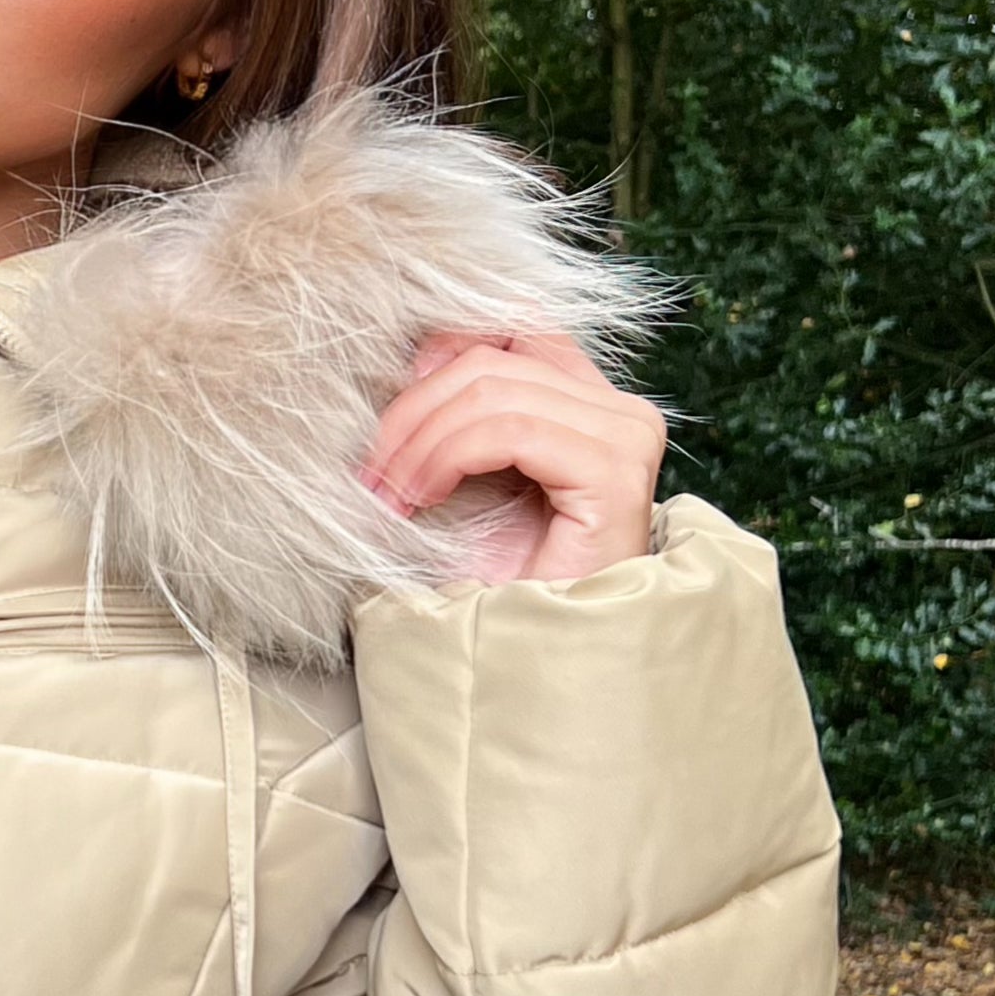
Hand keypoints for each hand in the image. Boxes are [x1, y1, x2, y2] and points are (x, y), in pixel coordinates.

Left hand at [359, 325, 665, 585]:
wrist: (528, 668)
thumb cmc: (494, 587)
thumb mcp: (464, 481)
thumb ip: (458, 414)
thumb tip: (407, 358)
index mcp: (589, 405)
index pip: (511, 327)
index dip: (439, 351)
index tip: (388, 419)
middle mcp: (620, 411)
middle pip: (492, 360)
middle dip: (411, 412)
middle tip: (370, 473)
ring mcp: (624, 436)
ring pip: (493, 390)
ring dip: (419, 441)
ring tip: (388, 494)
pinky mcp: (615, 470)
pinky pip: (510, 429)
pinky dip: (446, 457)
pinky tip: (418, 499)